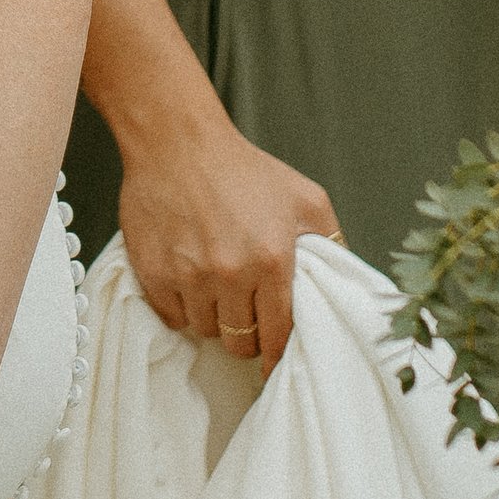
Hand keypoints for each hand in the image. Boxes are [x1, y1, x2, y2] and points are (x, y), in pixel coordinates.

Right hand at [120, 113, 332, 365]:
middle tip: (245, 314)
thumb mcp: (305, 197)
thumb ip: (330, 242)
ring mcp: (189, 277)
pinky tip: (189, 281)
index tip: (274, 357)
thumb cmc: (243, 168)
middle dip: (247, 335)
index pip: (279, 334)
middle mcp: (231, 274)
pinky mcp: (154, 274)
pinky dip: (182, 307)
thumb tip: (344, 282)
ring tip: (215, 288)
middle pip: (241, 342)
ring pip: (206, 330)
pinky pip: (173, 318)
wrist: (177, 142)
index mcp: (273, 259)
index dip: (278, 351)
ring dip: (213, 317)